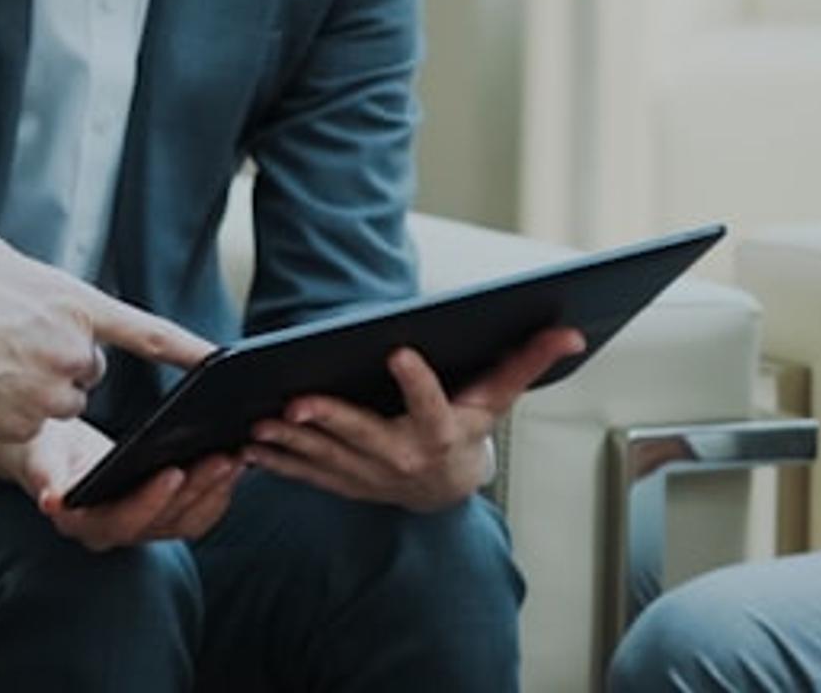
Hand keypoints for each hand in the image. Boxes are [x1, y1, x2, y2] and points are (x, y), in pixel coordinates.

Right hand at [0, 235, 215, 443]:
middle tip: (9, 342)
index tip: (219, 360)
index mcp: (72, 303)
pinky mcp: (24, 429)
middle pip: (88, 365)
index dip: (188, 348)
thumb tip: (34, 288)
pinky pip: (30, 423)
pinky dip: (10, 411)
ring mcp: (49, 395)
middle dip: (60, 358)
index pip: (147, 332)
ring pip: (60, 397)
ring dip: (36, 387)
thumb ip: (31, 276)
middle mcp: (71, 351)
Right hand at [0, 416, 243, 550]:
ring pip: (185, 521)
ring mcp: (140, 527)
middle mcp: (114, 534)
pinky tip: (235, 461)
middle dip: (197, 489)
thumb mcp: (40, 456)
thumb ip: (46, 478)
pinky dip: (217, 492)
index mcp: (84, 524)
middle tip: (225, 457)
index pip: (123, 521)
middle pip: (164, 521)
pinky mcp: (159, 515)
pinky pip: (195, 514)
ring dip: (215, 491)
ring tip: (237, 456)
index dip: (150, 501)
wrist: (50, 453)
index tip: (173, 472)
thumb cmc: (44, 449)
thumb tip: (53, 501)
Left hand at [239, 328, 579, 512]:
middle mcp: (404, 458)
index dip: (417, 381)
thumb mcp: (498, 398)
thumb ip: (527, 361)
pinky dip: (278, 462)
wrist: (447, 489)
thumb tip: (570, 330)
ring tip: (262, 421)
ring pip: (327, 459)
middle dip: (331, 422)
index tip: (398, 352)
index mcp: (442, 433)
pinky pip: (308, 475)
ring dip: (292, 443)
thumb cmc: (469, 431)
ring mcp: (370, 477)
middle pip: (364, 437)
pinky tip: (250, 444)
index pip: (431, 405)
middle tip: (297, 402)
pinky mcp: (343, 483)